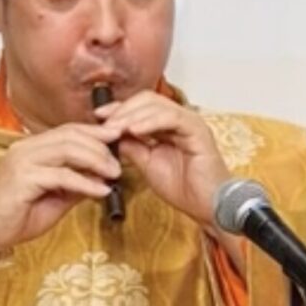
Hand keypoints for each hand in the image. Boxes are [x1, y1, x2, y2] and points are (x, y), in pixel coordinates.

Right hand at [0, 124, 122, 254]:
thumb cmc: (20, 214)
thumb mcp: (58, 196)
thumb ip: (78, 182)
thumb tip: (105, 176)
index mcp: (33, 147)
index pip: (70, 130)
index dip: (96, 132)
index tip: (120, 138)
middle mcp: (26, 148)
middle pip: (71, 136)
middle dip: (101, 147)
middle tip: (119, 165)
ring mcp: (22, 160)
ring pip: (67, 150)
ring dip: (96, 161)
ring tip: (114, 175)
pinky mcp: (22, 178)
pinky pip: (61, 175)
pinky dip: (85, 182)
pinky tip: (101, 191)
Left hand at [93, 91, 231, 236]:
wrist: (207, 205)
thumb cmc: (184, 188)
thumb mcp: (148, 164)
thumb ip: (133, 147)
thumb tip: (113, 135)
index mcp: (169, 126)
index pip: (141, 106)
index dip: (119, 109)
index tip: (98, 118)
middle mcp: (180, 119)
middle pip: (147, 100)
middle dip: (122, 110)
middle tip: (104, 123)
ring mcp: (190, 123)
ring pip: (157, 105)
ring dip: (132, 115)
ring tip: (115, 127)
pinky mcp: (197, 130)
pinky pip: (171, 118)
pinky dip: (150, 121)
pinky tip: (134, 130)